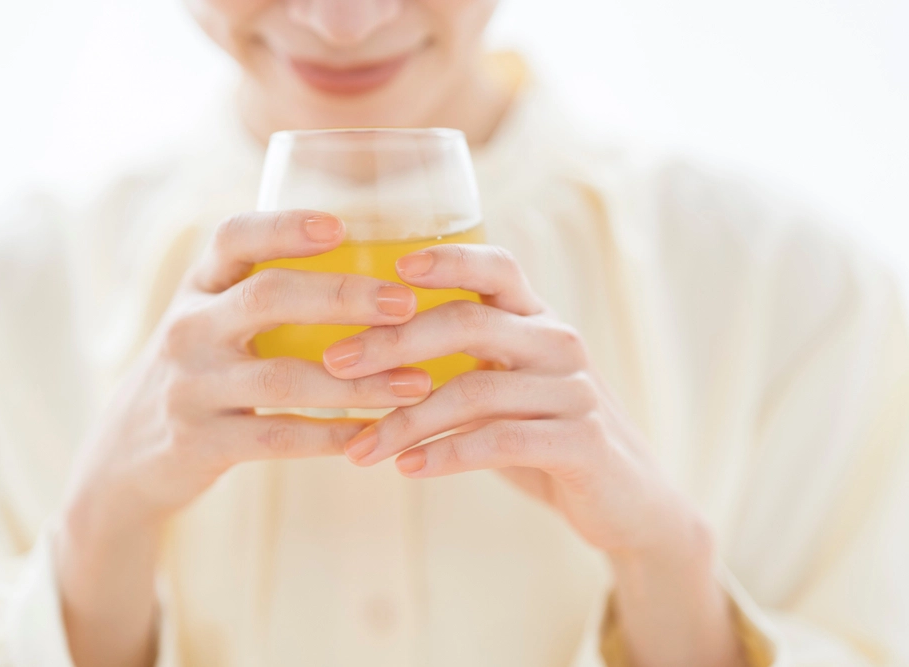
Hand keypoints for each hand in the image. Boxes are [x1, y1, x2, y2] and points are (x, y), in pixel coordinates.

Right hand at [58, 210, 432, 666]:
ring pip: (284, 378)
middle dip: (344, 296)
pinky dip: (331, 436)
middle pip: (268, 296)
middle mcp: (188, 328)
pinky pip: (278, 438)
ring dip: (360, 382)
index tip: (342, 226)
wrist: (128, 457)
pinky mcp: (200, 443)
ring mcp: (190, 387)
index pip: (234, 237)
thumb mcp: (210, 322)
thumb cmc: (201, 374)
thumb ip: (264, 292)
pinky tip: (373, 434)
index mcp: (198, 287)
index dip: (285, 225)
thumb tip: (373, 261)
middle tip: (406, 305)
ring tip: (416, 383)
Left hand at [322, 244, 744, 666]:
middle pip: (470, 322)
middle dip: (395, 341)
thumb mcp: (504, 390)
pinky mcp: (582, 441)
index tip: (390, 267)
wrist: (626, 502)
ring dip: (407, 420)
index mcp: (536, 320)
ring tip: (360, 447)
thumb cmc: (544, 437)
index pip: (495, 268)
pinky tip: (408, 468)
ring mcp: (574, 390)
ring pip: (475, 391)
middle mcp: (558, 342)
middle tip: (337, 363)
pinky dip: (447, 455)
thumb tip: (361, 354)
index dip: (446, 259)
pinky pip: (500, 441)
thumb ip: (457, 365)